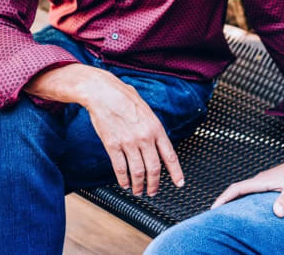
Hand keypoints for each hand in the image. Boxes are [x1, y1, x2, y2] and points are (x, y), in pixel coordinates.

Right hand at [83, 72, 183, 196]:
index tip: (179, 183)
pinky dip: (123, 179)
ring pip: (138, 172)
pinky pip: (120, 168)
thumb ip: (152, 126)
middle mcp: (145, 138)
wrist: (103, 92)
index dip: (176, 172)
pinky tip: (124, 184)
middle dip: (154, 184)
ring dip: (138, 186)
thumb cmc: (123, 97)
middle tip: (153, 191)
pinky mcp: (113, 145)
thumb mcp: (146, 109)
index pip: (170, 156)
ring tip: (138, 191)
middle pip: (154, 169)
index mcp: (156, 128)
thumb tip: (156, 138)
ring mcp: (129, 143)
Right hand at [211, 153, 283, 217]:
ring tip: (226, 214)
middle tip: (214, 215)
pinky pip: (250, 192)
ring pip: (243, 191)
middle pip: (236, 190)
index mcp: (261, 181)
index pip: (237, 189)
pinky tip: (246, 208)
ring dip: (233, 200)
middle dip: (224, 201)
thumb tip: (278, 213)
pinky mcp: (268, 183)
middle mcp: (259, 180)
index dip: (224, 199)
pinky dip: (243, 199)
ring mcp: (263, 181)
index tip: (213, 209)